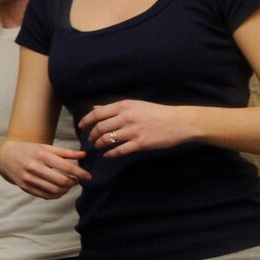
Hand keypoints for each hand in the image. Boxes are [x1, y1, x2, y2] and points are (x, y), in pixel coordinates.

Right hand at [0, 138, 89, 198]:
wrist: (5, 156)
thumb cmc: (29, 150)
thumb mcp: (45, 147)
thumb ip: (65, 152)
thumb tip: (84, 155)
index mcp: (41, 154)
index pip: (66, 167)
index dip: (80, 173)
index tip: (89, 176)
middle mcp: (33, 166)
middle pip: (61, 181)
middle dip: (73, 183)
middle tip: (76, 181)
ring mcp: (28, 178)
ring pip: (54, 190)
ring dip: (65, 190)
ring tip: (68, 186)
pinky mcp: (24, 187)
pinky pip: (45, 195)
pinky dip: (55, 195)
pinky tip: (59, 190)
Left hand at [80, 99, 196, 157]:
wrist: (179, 122)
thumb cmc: (157, 113)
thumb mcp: (135, 105)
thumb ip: (115, 108)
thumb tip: (95, 108)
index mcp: (123, 106)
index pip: (97, 113)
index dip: (86, 121)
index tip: (81, 126)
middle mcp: (126, 117)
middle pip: (100, 127)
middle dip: (92, 135)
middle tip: (90, 140)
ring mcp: (133, 131)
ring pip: (107, 139)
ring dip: (99, 144)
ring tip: (98, 147)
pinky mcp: (140, 143)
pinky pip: (120, 150)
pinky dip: (110, 153)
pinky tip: (108, 155)